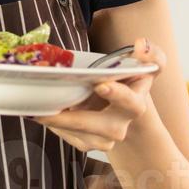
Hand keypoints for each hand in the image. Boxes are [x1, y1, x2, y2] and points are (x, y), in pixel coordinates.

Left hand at [31, 38, 163, 152]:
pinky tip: (43, 113)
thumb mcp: (143, 65)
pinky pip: (70, 138)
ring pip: (82, 135)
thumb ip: (152, 54)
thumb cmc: (128, 82)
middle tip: (46, 112)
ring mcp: (107, 139)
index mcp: (136, 101)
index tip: (100, 85)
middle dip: (74, 119)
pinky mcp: (90, 144)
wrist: (123, 110)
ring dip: (59, 123)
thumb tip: (142, 44)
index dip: (117, 94)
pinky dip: (55, 126)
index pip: (131, 101)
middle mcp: (122, 125)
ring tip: (37, 110)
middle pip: (103, 127)